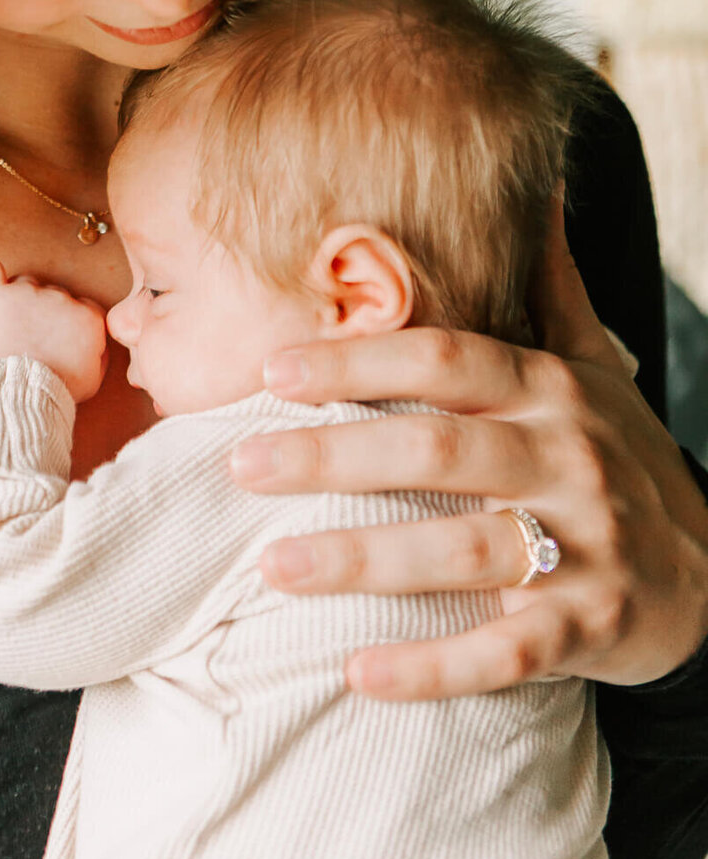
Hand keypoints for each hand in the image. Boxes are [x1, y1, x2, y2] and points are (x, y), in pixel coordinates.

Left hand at [0, 258, 107, 403]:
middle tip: (28, 341)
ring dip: (16, 302)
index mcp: (87, 317)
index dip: (65, 323)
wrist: (18, 397)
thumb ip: (98, 353)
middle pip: (51, 293)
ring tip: (7, 332)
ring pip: (22, 284)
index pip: (80, 306)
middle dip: (40, 313)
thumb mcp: (91, 380)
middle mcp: (61, 298)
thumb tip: (96, 341)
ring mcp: (28, 293)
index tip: (53, 339)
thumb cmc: (52, 392)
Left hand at [230, 200, 707, 699]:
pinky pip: (506, 652)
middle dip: (331, 456)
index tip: (271, 370)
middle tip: (239, 465)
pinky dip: (432, 668)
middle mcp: (566, 459)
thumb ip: (550, 284)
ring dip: (362, 562)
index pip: (443, 360)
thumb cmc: (619, 455)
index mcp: (549, 389)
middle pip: (435, 449)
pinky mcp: (592, 630)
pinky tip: (357, 676)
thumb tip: (543, 182)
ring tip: (271, 568)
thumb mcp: (592, 365)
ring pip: (461, 550)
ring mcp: (583, 547)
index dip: (357, 360)